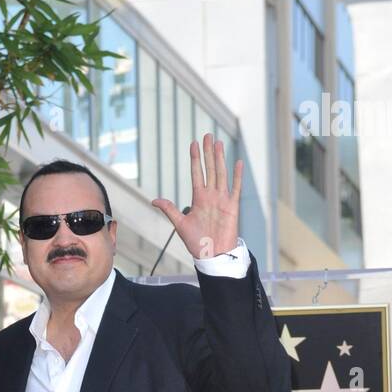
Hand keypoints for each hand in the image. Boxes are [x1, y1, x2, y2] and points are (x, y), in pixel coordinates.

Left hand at [151, 133, 242, 260]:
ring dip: (219, 158)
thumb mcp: (180, 224)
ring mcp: (222, 200)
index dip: (195, 159)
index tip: (193, 144)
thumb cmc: (197, 243)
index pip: (196, 174)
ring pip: (221, 174)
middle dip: (208, 152)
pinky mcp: (232, 207)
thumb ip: (169, 209)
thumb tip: (154, 200)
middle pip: (209, 169)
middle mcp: (210, 196)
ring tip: (218, 143)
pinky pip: (235, 188)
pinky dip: (237, 176)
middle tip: (207, 135)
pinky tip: (237, 162)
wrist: (212, 255)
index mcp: (198, 198)